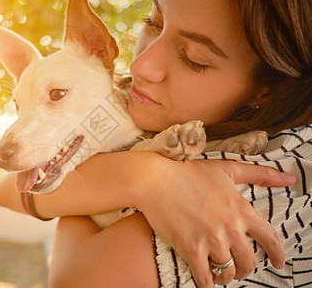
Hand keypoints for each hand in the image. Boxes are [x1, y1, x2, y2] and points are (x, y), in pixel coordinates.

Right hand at [132, 158, 294, 286]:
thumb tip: (289, 179)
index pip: (270, 239)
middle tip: (237, 266)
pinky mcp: (191, 249)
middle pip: (249, 262)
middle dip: (245, 267)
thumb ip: (260, 174)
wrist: (156, 179)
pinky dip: (208, 284)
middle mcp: (231, 228)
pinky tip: (206, 281)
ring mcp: (211, 240)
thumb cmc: (189, 172)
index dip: (277, 254)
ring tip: (220, 272)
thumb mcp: (227, 169)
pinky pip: (205, 278)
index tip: (277, 262)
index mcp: (242, 210)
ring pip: (228, 272)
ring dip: (226, 276)